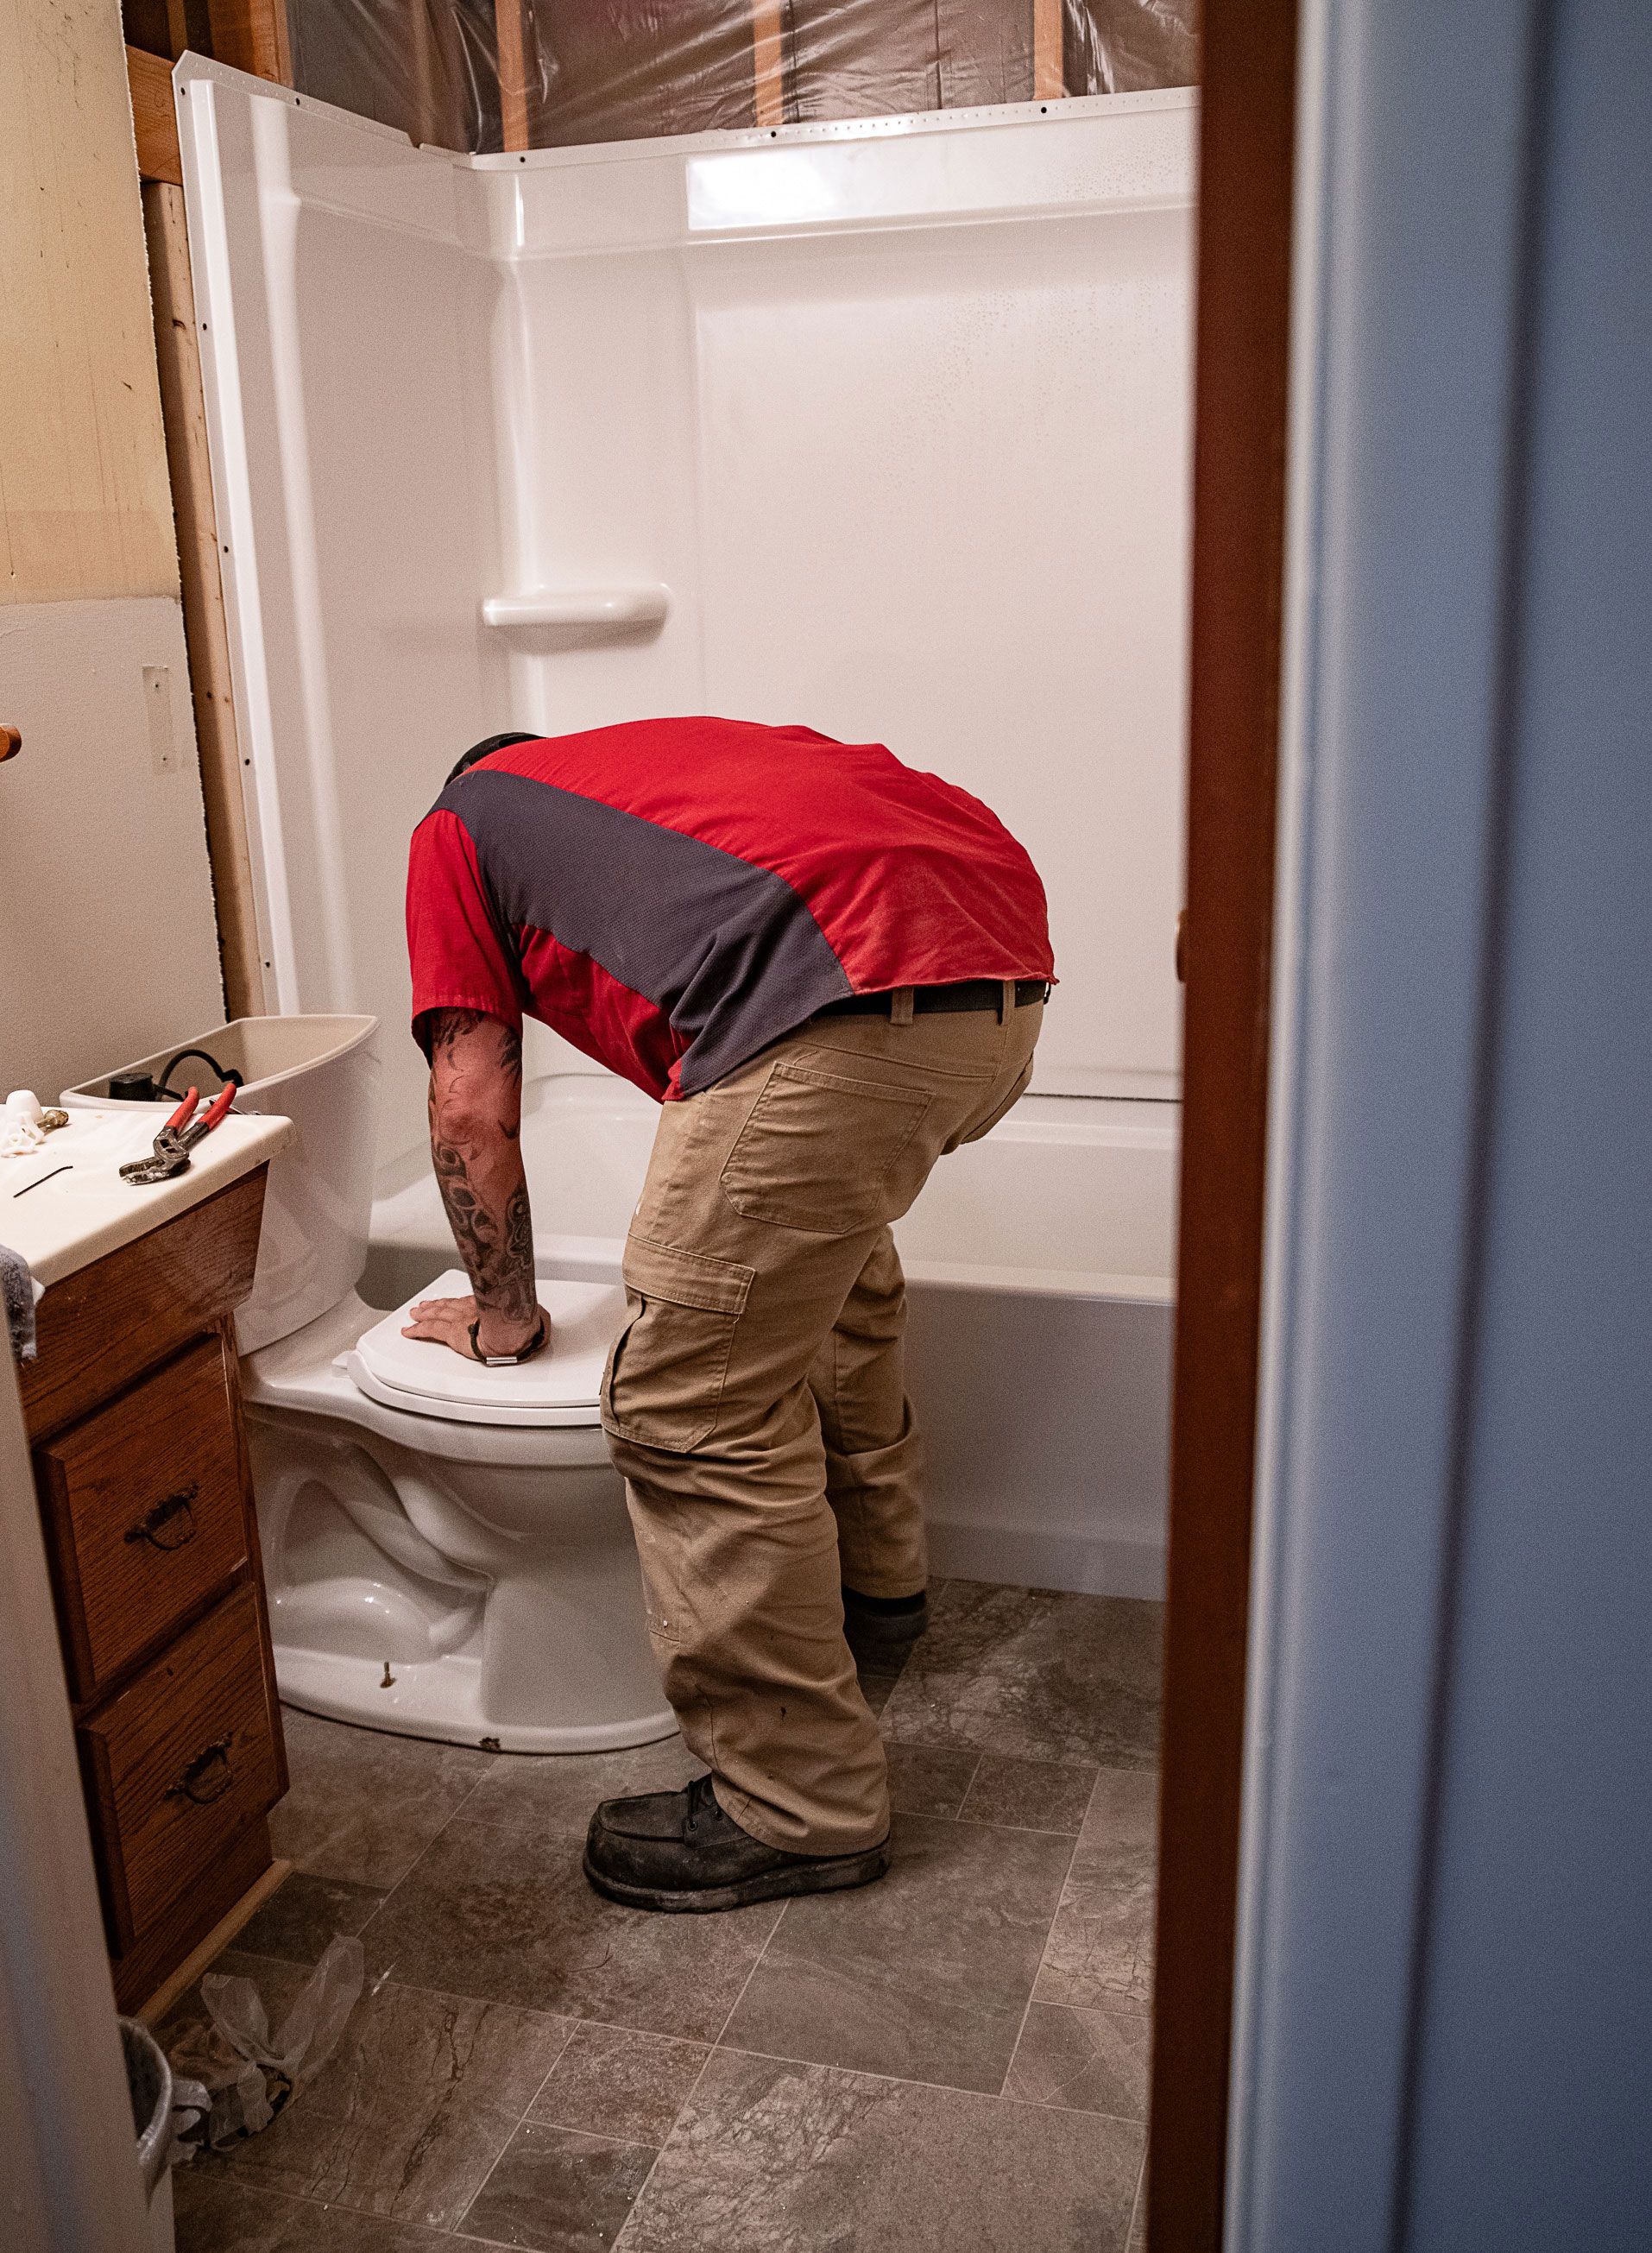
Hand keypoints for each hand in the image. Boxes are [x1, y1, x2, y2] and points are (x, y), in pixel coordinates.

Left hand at [401, 1294, 549, 1360]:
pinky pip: (430, 1330)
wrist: (512, 1328)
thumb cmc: (522, 1322)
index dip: (459, 1301)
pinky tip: (408, 1331)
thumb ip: (533, 1321)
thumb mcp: (532, 1317)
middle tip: (425, 1305)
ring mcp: (459, 1320)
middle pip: (449, 1305)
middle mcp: (471, 1309)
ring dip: (425, 1314)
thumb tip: (542, 1325)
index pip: (469, 1302)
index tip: (454, 1301)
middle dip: (436, 1305)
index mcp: (489, 1305)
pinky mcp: (451, 1334)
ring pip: (436, 1315)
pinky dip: (417, 1330)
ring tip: (415, 1314)